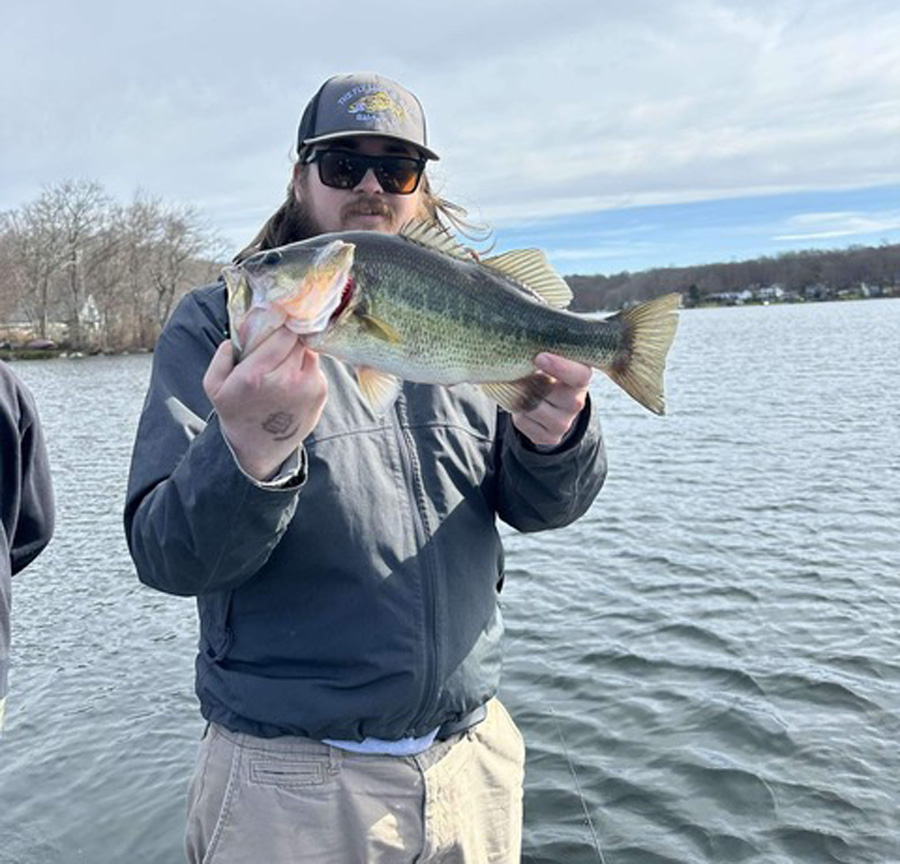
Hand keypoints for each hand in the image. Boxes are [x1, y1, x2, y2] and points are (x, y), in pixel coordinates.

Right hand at [203, 328, 327, 480]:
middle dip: (286, 338)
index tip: (273, 326)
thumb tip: (244, 328)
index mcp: (256, 376)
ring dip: (297, 352)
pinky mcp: (321, 392)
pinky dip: (305, 368)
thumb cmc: (235, 412)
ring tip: (282, 366)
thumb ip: (224, 354)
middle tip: (276, 346)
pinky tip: (291, 381)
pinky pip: (315, 367)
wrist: (259, 447)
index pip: (282, 333)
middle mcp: (286, 380)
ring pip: (308, 351)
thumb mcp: (214, 385)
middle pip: (297, 339)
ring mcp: (308, 387)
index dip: (278, 326)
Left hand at [512, 353, 591, 446]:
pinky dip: (517, 412)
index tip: (539, 357)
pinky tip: (524, 404)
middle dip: (529, 380)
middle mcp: (577, 403)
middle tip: (521, 371)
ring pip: (531, 407)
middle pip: (546, 391)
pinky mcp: (549, 437)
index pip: (578, 376)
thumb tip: (524, 350)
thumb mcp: (553, 357)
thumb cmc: (548, 370)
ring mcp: (564, 423)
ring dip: (520, 395)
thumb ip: (545, 351)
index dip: (559, 367)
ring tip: (522, 387)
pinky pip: (522, 422)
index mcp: (582, 378)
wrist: (551, 401)